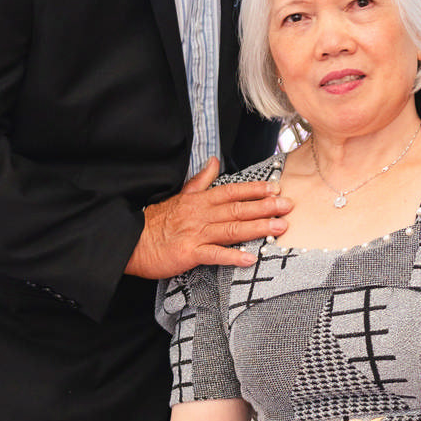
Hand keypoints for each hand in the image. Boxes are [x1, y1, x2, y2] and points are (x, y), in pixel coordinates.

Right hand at [125, 159, 291, 278]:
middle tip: (287, 206)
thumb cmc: (158, 221)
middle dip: (264, 207)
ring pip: (231, 229)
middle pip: (237, 209)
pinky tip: (250, 258)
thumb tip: (214, 162)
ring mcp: (196, 233)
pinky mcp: (189, 253)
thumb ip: (201, 180)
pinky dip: (232, 256)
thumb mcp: (181, 195)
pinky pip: (214, 254)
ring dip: (257, 228)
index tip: (275, 188)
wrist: (133, 241)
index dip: (254, 190)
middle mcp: (201, 214)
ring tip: (279, 228)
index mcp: (200, 200)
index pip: (232, 191)